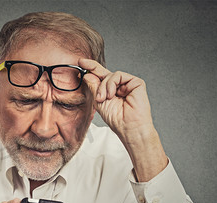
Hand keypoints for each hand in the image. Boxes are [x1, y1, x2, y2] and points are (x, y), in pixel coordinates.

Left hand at [79, 58, 167, 181]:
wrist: (128, 126)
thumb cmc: (116, 118)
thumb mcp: (99, 101)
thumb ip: (94, 87)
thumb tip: (87, 74)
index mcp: (110, 91)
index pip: (100, 76)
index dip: (91, 68)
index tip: (80, 62)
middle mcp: (119, 86)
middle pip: (105, 73)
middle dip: (94, 72)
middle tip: (85, 75)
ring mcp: (127, 84)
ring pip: (111, 75)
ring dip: (104, 86)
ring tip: (103, 98)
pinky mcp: (136, 83)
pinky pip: (119, 75)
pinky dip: (112, 84)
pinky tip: (112, 94)